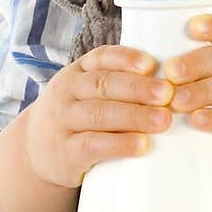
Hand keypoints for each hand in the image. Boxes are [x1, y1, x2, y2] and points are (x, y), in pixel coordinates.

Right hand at [25, 45, 173, 187]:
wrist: (36, 152)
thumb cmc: (77, 119)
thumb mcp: (87, 94)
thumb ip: (118, 85)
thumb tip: (175, 82)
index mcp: (77, 72)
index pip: (101, 57)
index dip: (126, 59)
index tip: (152, 64)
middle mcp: (66, 92)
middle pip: (103, 85)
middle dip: (138, 88)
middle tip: (169, 94)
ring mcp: (62, 122)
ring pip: (99, 114)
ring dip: (134, 116)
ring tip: (164, 120)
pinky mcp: (65, 153)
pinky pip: (92, 145)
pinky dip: (119, 145)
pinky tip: (142, 145)